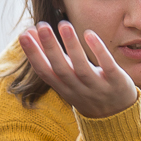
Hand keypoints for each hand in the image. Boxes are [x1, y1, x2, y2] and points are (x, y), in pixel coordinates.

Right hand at [18, 21, 137, 118]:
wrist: (116, 115)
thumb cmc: (85, 88)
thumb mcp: (65, 76)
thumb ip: (49, 56)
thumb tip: (28, 31)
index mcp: (63, 87)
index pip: (44, 72)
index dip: (33, 55)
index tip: (23, 35)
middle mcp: (78, 88)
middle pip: (61, 69)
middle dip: (50, 48)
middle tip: (42, 26)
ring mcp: (98, 87)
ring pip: (82, 67)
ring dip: (72, 46)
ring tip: (64, 24)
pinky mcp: (116, 82)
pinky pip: (107, 66)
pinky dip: (99, 51)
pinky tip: (89, 33)